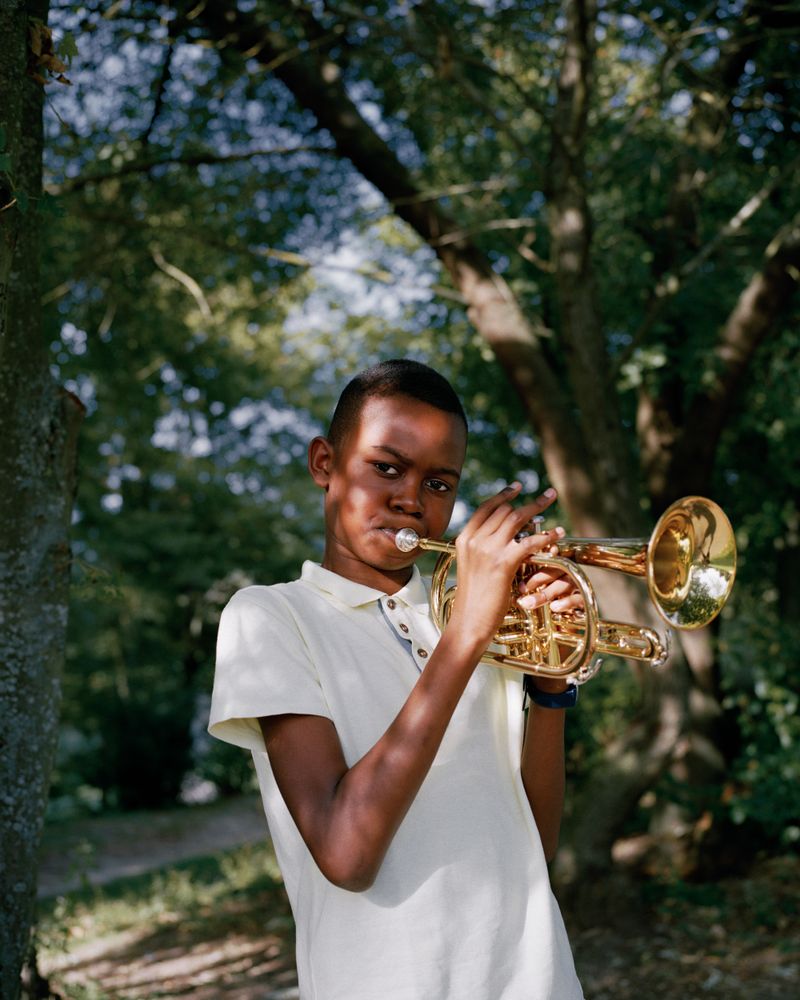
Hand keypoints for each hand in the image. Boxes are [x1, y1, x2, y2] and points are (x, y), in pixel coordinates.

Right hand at [446, 483, 564, 646]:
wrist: (468, 623)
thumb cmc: (473, 601)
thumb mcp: (472, 568)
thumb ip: (482, 550)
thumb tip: (502, 539)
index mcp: (464, 540)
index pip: (486, 508)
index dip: (503, 495)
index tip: (517, 487)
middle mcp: (474, 540)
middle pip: (505, 511)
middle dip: (529, 500)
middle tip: (548, 495)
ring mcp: (487, 550)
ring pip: (517, 519)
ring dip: (539, 508)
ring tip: (553, 502)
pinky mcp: (502, 563)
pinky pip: (529, 541)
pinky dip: (546, 536)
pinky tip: (557, 533)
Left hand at [516, 558, 585, 614]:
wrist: (563, 623)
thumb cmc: (543, 602)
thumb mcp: (533, 591)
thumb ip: (525, 585)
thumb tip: (509, 584)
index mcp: (554, 566)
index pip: (547, 557)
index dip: (535, 558)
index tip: (521, 562)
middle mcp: (566, 572)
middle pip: (555, 569)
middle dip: (537, 578)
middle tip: (522, 589)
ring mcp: (575, 585)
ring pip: (564, 583)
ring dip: (546, 593)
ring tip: (529, 603)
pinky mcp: (583, 599)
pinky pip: (577, 598)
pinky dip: (566, 602)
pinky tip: (554, 607)